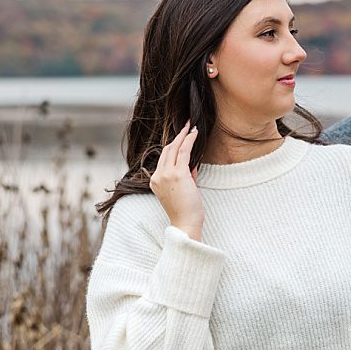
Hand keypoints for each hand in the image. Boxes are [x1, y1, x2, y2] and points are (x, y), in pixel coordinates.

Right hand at [150, 121, 203, 240]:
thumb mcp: (182, 191)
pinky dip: (189, 141)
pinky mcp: (177, 174)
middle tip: (187, 125)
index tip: (181, 137)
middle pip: (166, 150)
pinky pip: (183, 152)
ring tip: (192, 126)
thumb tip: (192, 166)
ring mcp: (166, 175)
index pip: (164, 158)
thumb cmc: (185, 211)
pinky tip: (195, 133)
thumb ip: (185, 177)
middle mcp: (157, 176)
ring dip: (184, 135)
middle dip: (178, 136)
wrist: (185, 224)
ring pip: (174, 148)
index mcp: (155, 181)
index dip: (173, 145)